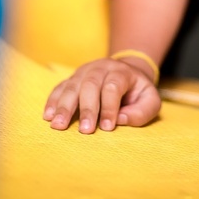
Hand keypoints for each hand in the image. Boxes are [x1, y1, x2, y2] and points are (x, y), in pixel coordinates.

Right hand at [43, 57, 160, 133]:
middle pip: (90, 85)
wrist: (126, 72)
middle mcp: (101, 68)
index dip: (110, 107)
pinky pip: (60, 88)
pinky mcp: (72, 79)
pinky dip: (53, 101)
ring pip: (72, 86)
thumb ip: (142, 111)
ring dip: (64, 107)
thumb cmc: (138, 92)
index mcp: (121, 72)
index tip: (107, 127)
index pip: (113, 87)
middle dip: (87, 109)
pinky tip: (48, 116)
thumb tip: (121, 120)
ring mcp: (84, 72)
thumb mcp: (150, 100)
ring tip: (58, 125)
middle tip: (85, 130)